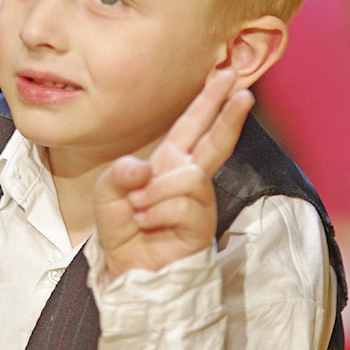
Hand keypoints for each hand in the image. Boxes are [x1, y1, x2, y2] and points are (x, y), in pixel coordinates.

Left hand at [93, 70, 254, 277]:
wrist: (129, 272)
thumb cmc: (124, 232)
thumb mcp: (106, 194)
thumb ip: (120, 173)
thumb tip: (146, 167)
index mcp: (167, 164)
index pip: (191, 126)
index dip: (209, 102)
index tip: (227, 77)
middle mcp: (186, 178)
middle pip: (214, 140)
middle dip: (228, 113)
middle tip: (242, 90)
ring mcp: (197, 201)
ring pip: (189, 175)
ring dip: (157, 192)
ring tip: (140, 210)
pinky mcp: (201, 224)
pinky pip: (184, 203)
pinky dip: (158, 212)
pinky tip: (149, 225)